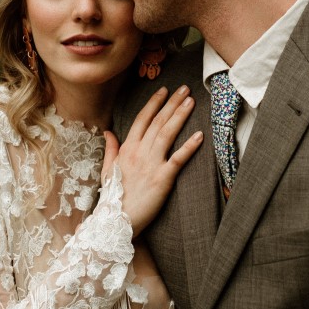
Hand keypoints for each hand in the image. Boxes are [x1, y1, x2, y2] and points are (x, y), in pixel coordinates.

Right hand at [101, 86, 202, 234]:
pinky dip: (189, 146)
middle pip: (158, 122)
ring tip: (191, 101)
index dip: (154, 103)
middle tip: (185, 88)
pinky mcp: (163, 179)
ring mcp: (151, 164)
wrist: (117, 220)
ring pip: (167, 134)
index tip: (164, 90)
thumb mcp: (109, 169)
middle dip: (172, 103)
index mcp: (127, 149)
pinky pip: (178, 159)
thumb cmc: (114, 197)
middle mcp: (139, 152)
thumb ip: (111, 148)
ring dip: (180, 116)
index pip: (142, 119)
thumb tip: (108, 131)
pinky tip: (200, 135)